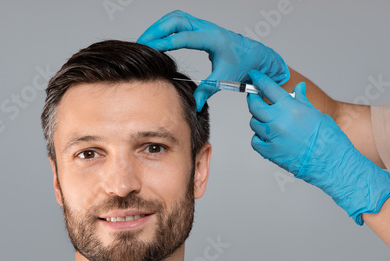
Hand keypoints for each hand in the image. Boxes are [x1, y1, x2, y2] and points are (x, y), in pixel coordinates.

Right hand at [137, 10, 288, 110]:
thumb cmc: (244, 65)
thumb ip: (208, 90)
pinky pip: (180, 22)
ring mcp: (204, 26)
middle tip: (143, 42)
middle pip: (176, 19)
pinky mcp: (201, 28)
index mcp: (213, 39)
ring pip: (176, 17)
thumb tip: (195, 104)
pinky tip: (159, 38)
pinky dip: (167, 27)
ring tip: (147, 40)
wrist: (257, 56)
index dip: (165, 42)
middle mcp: (207, 28)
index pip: (183, 36)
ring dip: (160, 26)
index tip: (150, 48)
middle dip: (157, 29)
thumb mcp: (225, 80)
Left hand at [246, 70, 389, 224]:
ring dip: (258, 120)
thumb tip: (298, 89)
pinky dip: (259, 138)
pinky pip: (255, 141)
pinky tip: (267, 137)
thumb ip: (301, 100)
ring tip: (268, 121)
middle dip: (253, 99)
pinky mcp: (269, 152)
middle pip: (254, 105)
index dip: (258, 80)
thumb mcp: (316, 113)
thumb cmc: (328, 138)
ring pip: (254, 123)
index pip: (267, 87)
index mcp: (289, 107)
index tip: (254, 76)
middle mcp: (277, 120)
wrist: (331, 162)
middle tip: (254, 97)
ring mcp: (271, 137)